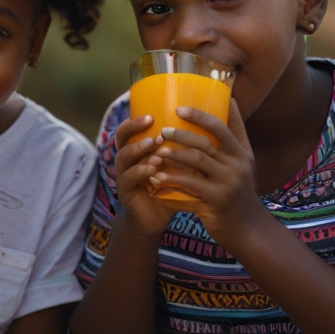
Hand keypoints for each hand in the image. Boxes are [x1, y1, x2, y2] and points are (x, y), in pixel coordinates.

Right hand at [113, 115, 176, 235]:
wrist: (154, 220)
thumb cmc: (168, 189)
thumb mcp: (177, 167)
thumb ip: (186, 152)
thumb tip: (213, 133)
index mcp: (137, 149)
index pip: (131, 127)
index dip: (138, 120)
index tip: (153, 113)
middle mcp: (126, 159)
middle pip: (121, 136)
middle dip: (134, 127)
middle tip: (151, 122)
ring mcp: (123, 175)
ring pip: (123, 156)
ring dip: (139, 148)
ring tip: (154, 144)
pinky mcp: (125, 192)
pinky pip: (129, 178)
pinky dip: (141, 171)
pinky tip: (153, 170)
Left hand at [151, 100, 264, 246]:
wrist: (249, 229)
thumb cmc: (241, 192)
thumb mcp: (246, 162)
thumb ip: (236, 135)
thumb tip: (228, 100)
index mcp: (242, 153)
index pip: (221, 127)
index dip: (200, 116)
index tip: (179, 108)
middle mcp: (236, 165)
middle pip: (204, 143)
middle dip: (180, 134)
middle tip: (162, 130)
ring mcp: (227, 183)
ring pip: (195, 162)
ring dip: (173, 155)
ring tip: (156, 152)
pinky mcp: (216, 201)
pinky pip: (189, 186)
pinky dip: (172, 180)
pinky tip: (157, 178)